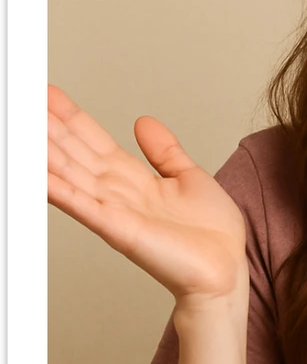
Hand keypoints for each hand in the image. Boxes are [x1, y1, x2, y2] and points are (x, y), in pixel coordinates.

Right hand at [47, 85, 247, 304]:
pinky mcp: (119, 230)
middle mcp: (119, 193)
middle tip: (25, 100)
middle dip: (50, 127)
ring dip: (46, 152)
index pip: (95, 142)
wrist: (225, 269)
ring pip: (71, 174)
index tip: (49, 94)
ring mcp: (116, 211)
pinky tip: (38, 174)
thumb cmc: (212, 234)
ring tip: (24, 129)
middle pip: (76, 153)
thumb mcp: (189, 177)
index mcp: (135, 179)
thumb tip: (142, 121)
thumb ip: (164, 151)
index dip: (73, 118)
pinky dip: (59, 189)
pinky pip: (83, 205)